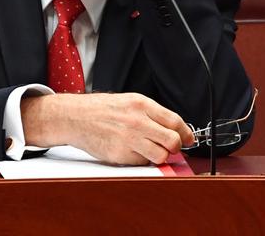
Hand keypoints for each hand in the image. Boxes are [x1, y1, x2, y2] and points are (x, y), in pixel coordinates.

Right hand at [21, 92, 194, 164]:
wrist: (75, 116)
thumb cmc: (101, 109)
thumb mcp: (129, 101)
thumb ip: (151, 113)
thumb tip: (173, 128)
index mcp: (141, 104)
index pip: (175, 121)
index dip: (186, 133)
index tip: (188, 139)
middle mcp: (137, 121)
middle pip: (172, 141)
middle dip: (175, 147)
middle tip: (170, 147)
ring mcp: (129, 138)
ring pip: (160, 156)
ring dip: (159, 156)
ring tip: (150, 150)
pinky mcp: (120, 154)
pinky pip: (141, 163)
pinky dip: (140, 160)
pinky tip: (131, 151)